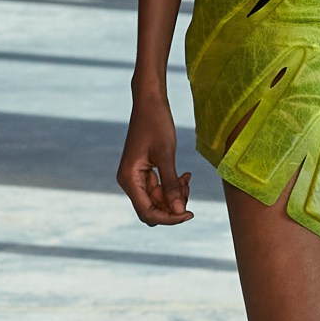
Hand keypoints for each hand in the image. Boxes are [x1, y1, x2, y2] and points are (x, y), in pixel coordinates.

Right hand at [117, 97, 192, 225]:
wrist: (150, 102)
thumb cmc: (156, 123)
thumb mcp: (166, 154)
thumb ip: (172, 185)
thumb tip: (179, 211)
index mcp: (129, 179)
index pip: (148, 212)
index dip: (169, 217)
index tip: (190, 213)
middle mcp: (129, 181)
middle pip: (153, 209)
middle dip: (173, 205)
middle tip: (188, 187)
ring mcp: (136, 177)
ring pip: (158, 200)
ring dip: (175, 194)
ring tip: (186, 177)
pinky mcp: (145, 172)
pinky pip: (160, 189)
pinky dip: (173, 185)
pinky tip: (184, 174)